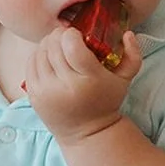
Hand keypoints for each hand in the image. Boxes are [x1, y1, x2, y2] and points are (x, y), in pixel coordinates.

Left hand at [25, 23, 140, 142]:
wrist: (86, 133)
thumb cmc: (106, 101)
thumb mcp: (125, 79)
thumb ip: (133, 54)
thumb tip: (127, 33)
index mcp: (88, 80)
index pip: (71, 45)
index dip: (72, 34)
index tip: (77, 35)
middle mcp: (65, 86)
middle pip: (54, 46)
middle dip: (60, 36)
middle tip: (67, 37)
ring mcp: (46, 91)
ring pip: (40, 52)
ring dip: (48, 43)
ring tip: (58, 46)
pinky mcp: (34, 95)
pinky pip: (31, 63)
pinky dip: (38, 54)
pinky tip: (48, 56)